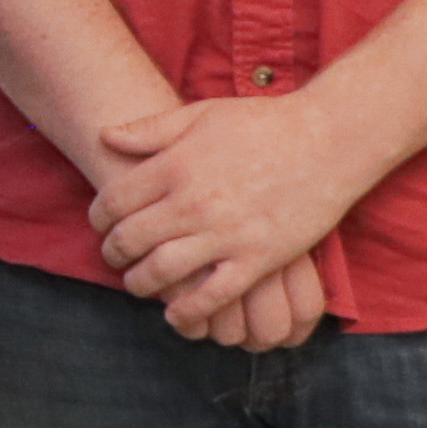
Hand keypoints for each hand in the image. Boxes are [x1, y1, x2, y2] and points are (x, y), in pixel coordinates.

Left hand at [87, 90, 368, 344]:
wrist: (328, 140)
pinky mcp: (257, 259)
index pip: (114, 201)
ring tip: (137, 283)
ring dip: (139, 283)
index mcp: (176, 165)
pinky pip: (212, 297)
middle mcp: (194, 203)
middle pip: (130, 239)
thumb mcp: (202, 114)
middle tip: (114, 256)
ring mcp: (225, 234)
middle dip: (113, 252)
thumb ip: (151, 130)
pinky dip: (187, 311)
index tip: (100, 224)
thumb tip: (103, 135)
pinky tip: (175, 313)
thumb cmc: (263, 123)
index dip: (98, 217)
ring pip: (161, 272)